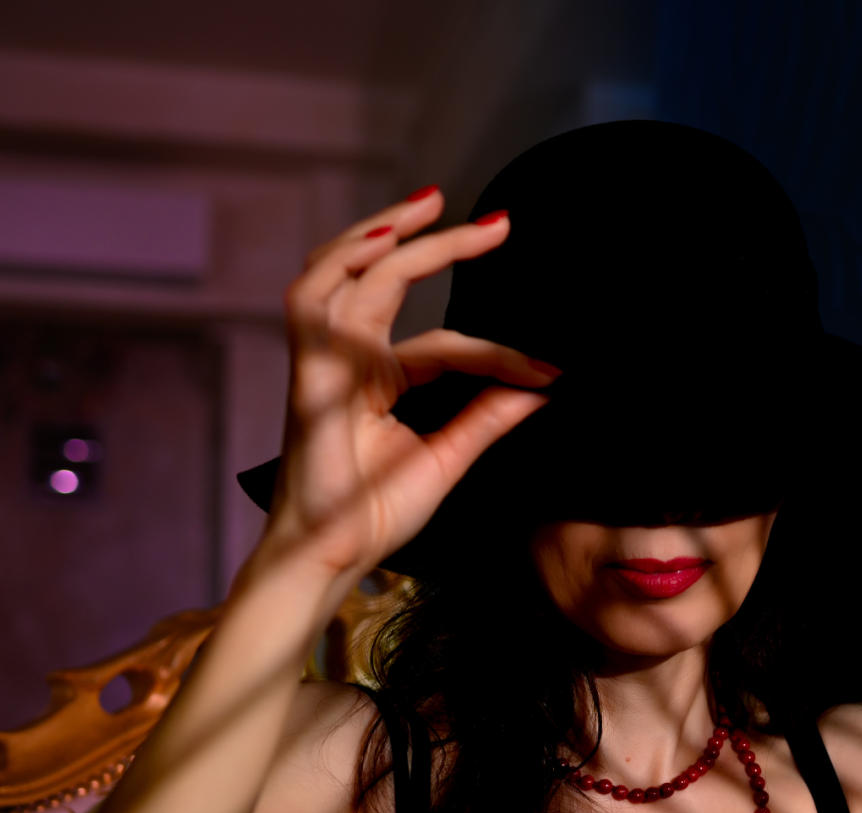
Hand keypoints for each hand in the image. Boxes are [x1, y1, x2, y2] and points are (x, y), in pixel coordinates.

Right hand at [263, 190, 561, 579]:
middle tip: (498, 221)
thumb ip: (488, 416)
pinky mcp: (307, 374)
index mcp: (377, 378)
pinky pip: (313, 305)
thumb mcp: (449, 456)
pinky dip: (342, 267)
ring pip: (342, 272)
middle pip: (387, 278)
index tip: (554, 369)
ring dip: (382, 232)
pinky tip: (384, 245)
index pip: (446, 345)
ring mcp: (324, 362)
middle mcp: (348, 359)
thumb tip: (542, 384)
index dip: (501, 355)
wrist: (332, 557)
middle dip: (438, 241)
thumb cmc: (374, 513)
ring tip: (431, 206)